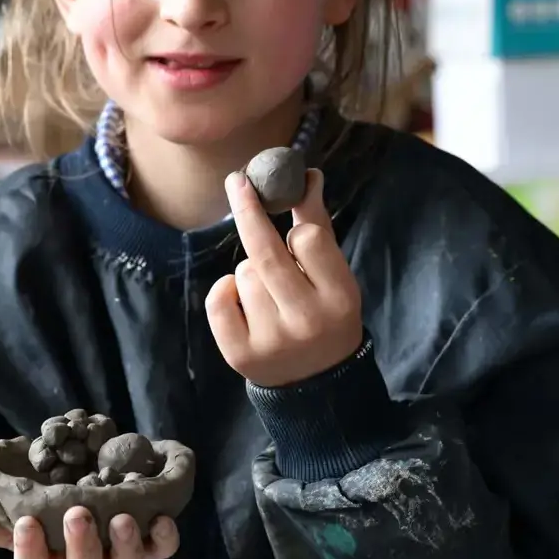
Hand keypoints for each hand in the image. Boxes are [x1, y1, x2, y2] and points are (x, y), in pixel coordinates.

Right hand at [0, 495, 178, 558]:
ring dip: (124, 544)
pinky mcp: (149, 541)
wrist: (100, 461)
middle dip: (81, 545)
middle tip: (77, 514)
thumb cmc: (52, 482)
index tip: (27, 521)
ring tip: (122, 517)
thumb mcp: (22, 489)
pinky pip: (161, 550)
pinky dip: (164, 538)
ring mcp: (117, 553)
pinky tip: (162, 518)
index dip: (29, 549)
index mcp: (50, 552)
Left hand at [205, 168, 362, 388]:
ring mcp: (272, 340)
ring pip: (243, 273)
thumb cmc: (325, 313)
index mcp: (339, 297)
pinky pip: (218, 297)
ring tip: (269, 294)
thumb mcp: (335, 276)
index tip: (273, 191)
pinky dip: (225, 290)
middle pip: (265, 253)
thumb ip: (318, 227)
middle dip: (248, 211)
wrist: (316, 383)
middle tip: (236, 180)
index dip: (293, 220)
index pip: (309, 240)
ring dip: (249, 272)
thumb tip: (308, 175)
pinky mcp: (241, 355)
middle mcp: (307, 320)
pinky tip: (243, 303)